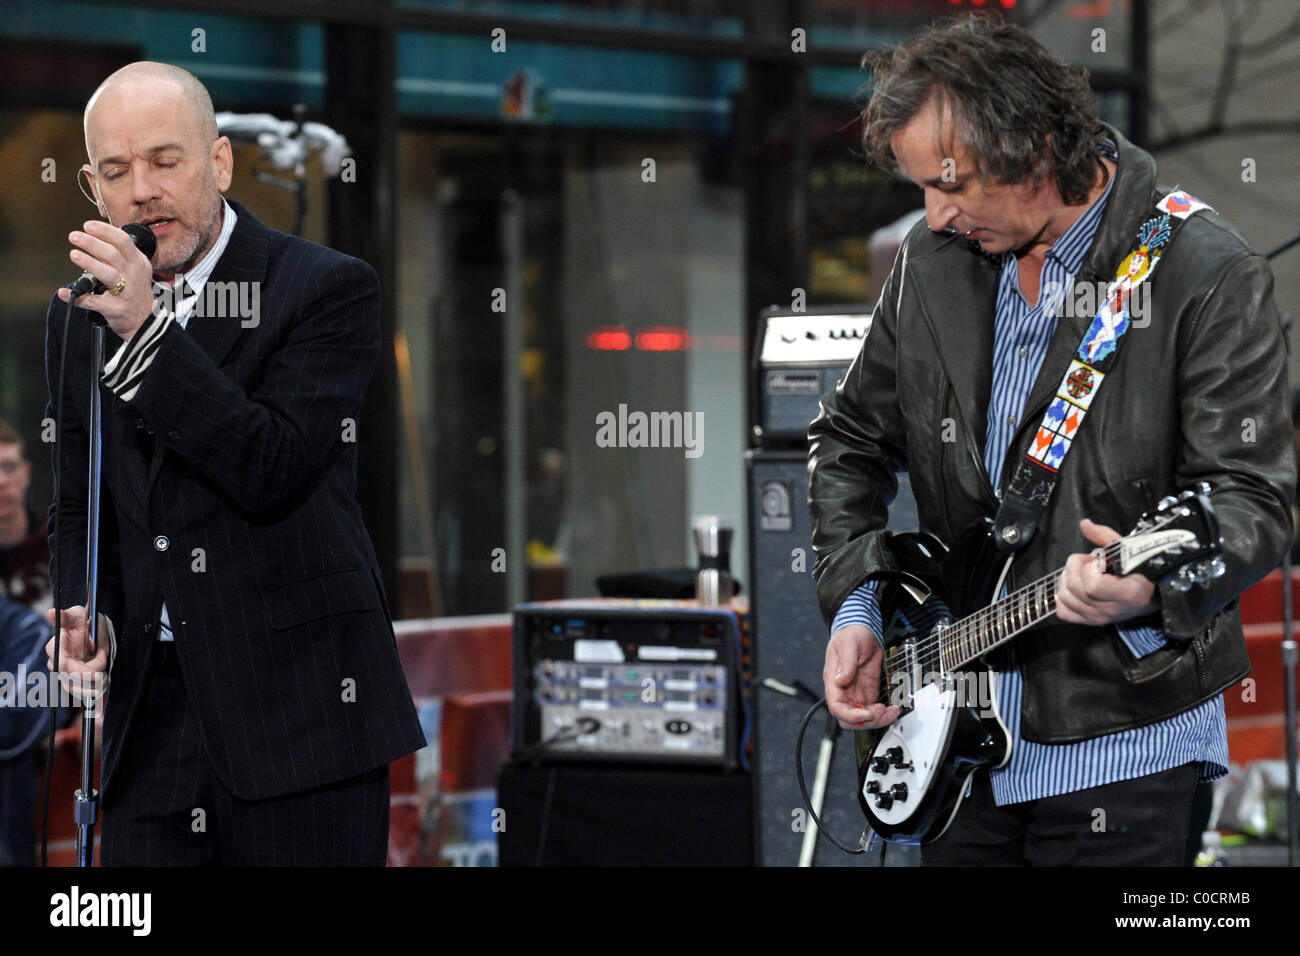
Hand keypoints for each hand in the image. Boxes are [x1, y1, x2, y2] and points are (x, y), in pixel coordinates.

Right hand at [45, 605, 110, 705]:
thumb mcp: (78, 614)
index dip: (78, 670)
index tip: (95, 672)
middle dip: (88, 681)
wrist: (94, 630)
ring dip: (92, 688)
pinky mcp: (75, 680)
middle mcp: (57, 662)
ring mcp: (65, 673)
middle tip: (104, 676)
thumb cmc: (84, 621)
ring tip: (105, 680)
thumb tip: (52, 613)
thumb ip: (67, 616)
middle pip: (68, 679)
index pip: (61, 664)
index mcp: (56, 647)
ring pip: (74, 689)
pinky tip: (104, 684)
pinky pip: (81, 692)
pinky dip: (94, 691)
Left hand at [55, 220, 155, 341]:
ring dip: (89, 263)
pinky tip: (64, 292)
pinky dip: (78, 297)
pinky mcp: (115, 309)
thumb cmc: (136, 291)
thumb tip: (99, 233)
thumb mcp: (138, 268)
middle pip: (112, 255)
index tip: (88, 226)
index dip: (104, 231)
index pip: (123, 241)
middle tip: (74, 236)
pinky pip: (94, 302)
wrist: (146, 320)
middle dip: (91, 243)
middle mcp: (133, 276)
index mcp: (138, 263)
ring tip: (74, 254)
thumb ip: (122, 252)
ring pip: (107, 275)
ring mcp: (125, 293)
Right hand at [823, 623, 901, 730]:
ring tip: (892, 711)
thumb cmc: (851, 635)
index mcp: (834, 681)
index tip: (866, 714)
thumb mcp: (848, 644)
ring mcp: (856, 693)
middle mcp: (844, 691)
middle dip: (866, 720)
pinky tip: (893, 708)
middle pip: (849, 718)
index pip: (837, 707)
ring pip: (863, 717)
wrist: (863, 630)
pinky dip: (884, 713)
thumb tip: (840, 681)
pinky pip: (874, 710)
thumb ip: (846, 663)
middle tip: (881, 711)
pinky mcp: (868, 692)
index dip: (851, 715)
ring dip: (878, 719)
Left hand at [1055, 518, 1158, 625]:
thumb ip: (1106, 537)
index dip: (1090, 568)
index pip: (1093, 585)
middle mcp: (1112, 610)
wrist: (1151, 596)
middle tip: (1089, 562)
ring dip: (1068, 579)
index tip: (1100, 560)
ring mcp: (1099, 618)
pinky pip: (1063, 611)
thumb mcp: (1129, 551)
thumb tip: (1085, 524)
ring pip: (1065, 598)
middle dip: (1075, 567)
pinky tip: (1076, 587)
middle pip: (1074, 588)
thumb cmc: (1141, 572)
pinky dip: (1064, 598)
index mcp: (1127, 594)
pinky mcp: (1090, 622)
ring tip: (1083, 572)